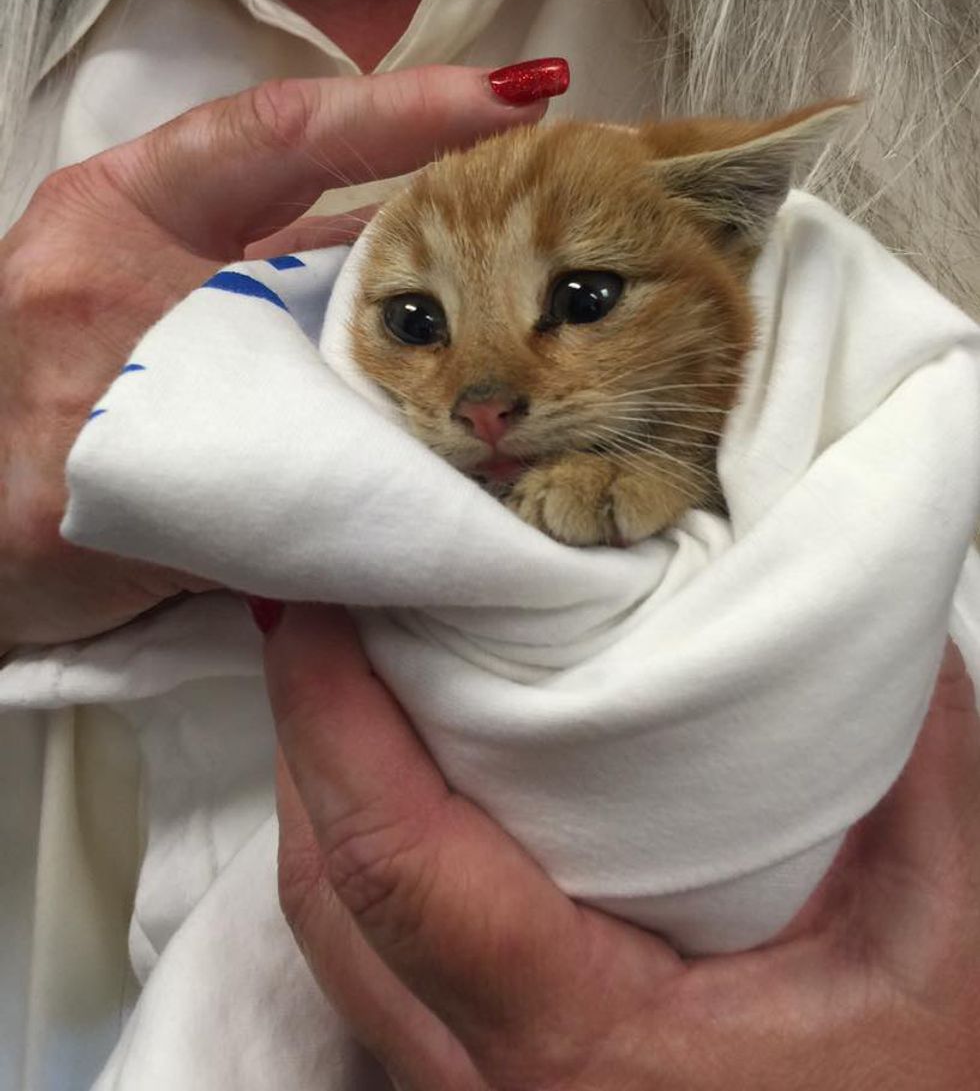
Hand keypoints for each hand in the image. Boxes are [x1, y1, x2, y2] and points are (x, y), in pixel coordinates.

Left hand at [0, 66, 553, 649]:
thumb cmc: (13, 497)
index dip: (395, 114)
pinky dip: (424, 388)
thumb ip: (216, 443)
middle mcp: (202, 262)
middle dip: (457, 201)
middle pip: (346, 208)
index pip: (276, 141)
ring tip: (552, 296)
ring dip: (454, 306)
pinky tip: (484, 399)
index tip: (506, 106)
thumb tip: (363, 470)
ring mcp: (250, 328)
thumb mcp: (86, 449)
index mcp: (123, 228)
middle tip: (570, 195)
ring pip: (371, 296)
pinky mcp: (279, 393)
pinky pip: (370, 375)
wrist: (5, 572)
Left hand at [262, 603, 979, 1089]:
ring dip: (328, 793)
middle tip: (331, 605)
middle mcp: (492, 1084)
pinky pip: (375, 965)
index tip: (316, 602)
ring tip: (356, 672)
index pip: (396, 862)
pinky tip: (412, 786)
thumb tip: (871, 620)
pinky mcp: (489, 1086)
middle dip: (308, 733)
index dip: (332, 717)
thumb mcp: (939, 954)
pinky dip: (369, 856)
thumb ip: (918, 778)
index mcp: (579, 1046)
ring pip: (335, 935)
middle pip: (330, 892)